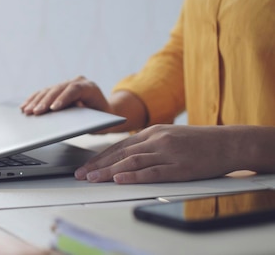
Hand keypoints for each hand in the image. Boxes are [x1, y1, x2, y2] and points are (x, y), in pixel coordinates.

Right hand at [20, 76, 111, 115]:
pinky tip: (25, 105)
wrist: (105, 112)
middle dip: (45, 101)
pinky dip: (34, 99)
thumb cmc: (103, 120)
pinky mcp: (59, 88)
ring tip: (26, 111)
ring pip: (49, 90)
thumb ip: (86, 117)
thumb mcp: (98, 121)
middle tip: (35, 112)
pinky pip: (44, 92)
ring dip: (36, 101)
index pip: (74, 90)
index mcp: (90, 87)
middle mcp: (78, 81)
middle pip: (58, 89)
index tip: (53, 109)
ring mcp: (68, 83)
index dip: (63, 98)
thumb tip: (69, 112)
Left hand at [74, 125, 238, 183]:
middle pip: (120, 153)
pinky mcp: (179, 167)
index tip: (86, 166)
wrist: (229, 143)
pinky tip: (119, 179)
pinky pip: (152, 172)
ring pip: (131, 162)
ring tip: (92, 178)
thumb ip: (149, 143)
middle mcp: (156, 140)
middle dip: (98, 165)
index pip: (119, 145)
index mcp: (153, 132)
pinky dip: (133, 176)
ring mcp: (167, 153)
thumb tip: (126, 155)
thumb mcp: (169, 135)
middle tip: (81, 174)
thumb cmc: (200, 142)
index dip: (100, 157)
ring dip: (108, 171)